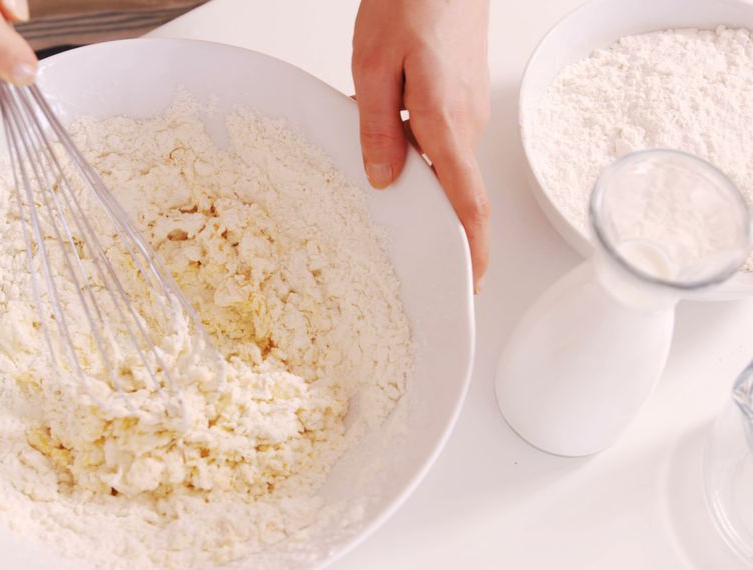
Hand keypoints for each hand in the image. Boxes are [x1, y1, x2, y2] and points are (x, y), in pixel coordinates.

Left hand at [352, 0, 491, 290]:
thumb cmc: (412, 1)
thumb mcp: (374, 66)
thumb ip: (377, 127)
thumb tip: (384, 180)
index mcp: (446, 121)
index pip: (468, 201)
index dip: (472, 248)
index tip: (471, 282)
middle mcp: (466, 122)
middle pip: (456, 191)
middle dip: (438, 227)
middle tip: (413, 256)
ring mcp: (468, 109)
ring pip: (444, 164)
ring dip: (418, 183)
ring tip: (382, 193)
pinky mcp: (460, 97)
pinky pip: (441, 140)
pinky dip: (417, 153)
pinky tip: (383, 141)